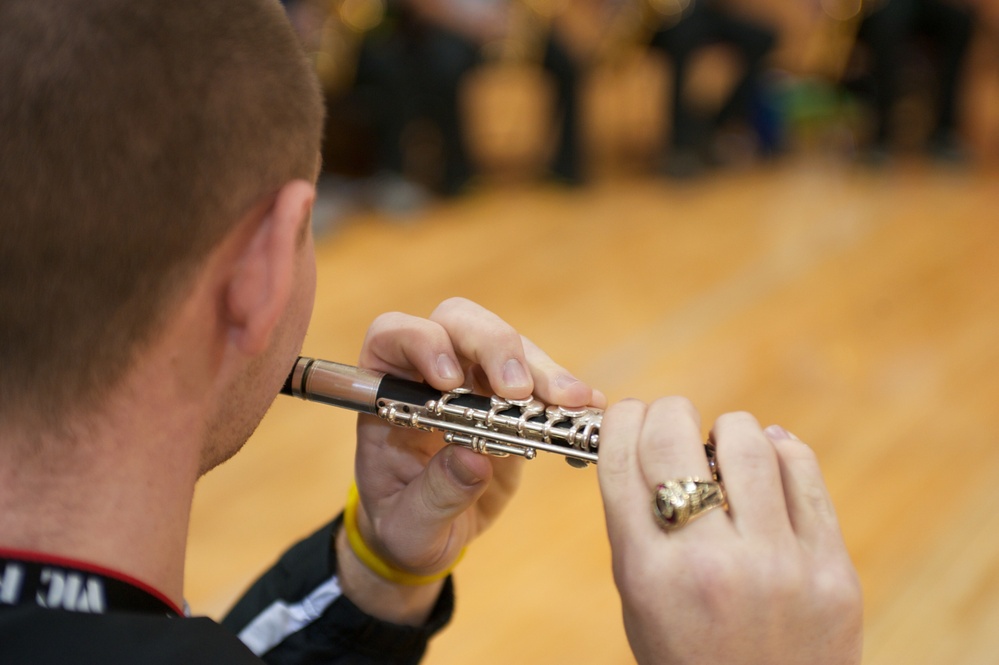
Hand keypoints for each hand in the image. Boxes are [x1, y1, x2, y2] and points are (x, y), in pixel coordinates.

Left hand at [339, 298, 602, 621]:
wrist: (431, 536)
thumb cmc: (403, 527)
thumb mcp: (409, 525)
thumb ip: (434, 494)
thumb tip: (473, 460)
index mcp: (388, 391)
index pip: (394, 336)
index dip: (422, 343)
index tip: (450, 381)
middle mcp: (429, 372)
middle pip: (459, 323)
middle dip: (493, 346)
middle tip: (520, 390)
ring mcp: (473, 380)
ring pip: (507, 344)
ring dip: (540, 369)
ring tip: (571, 402)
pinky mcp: (510, 399)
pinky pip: (539, 377)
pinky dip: (564, 390)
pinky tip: (588, 407)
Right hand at [597, 398, 862, 664]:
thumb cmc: (690, 657)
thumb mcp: (639, 600)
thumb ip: (637, 523)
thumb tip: (645, 436)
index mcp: (649, 573)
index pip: (623, 455)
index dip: (622, 418)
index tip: (630, 416)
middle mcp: (710, 563)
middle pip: (674, 433)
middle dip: (669, 414)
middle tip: (675, 425)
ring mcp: (778, 565)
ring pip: (747, 440)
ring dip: (728, 434)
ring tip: (725, 453)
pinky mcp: (833, 570)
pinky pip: (802, 470)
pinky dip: (779, 455)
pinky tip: (768, 468)